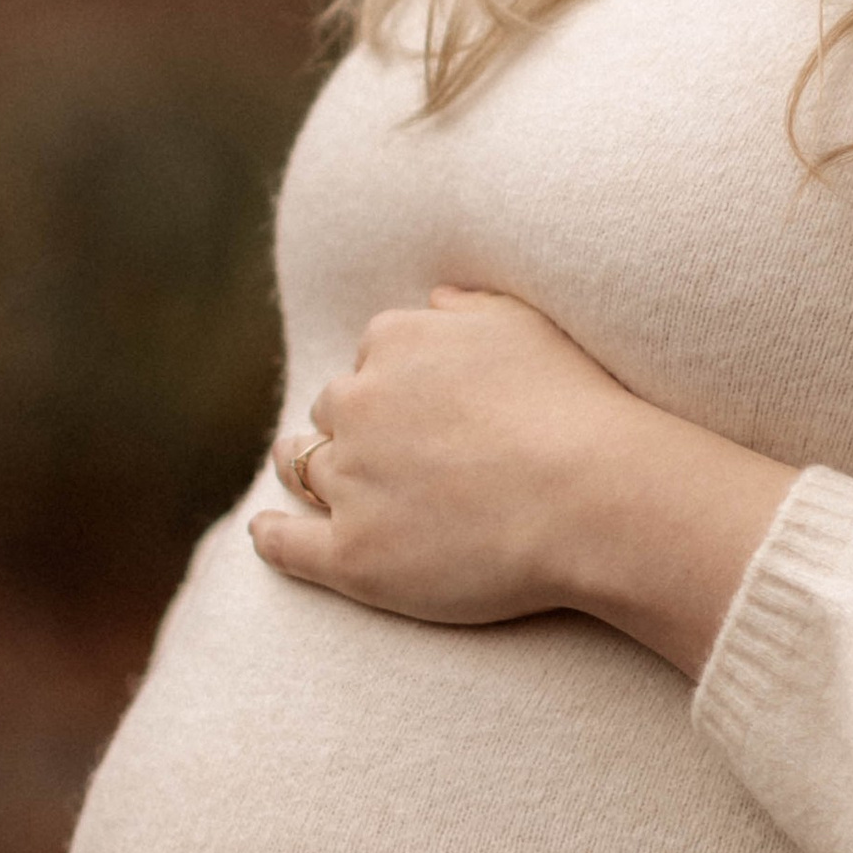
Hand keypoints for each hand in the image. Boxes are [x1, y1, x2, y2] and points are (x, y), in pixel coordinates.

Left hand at [247, 285, 799, 678]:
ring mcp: (350, 481)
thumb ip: (469, 306)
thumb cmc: (570, 406)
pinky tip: (263, 534)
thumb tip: (433, 298)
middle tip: (379, 453)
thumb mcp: (524, 324)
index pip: (373, 359)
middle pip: (333, 411)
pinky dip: (271, 536)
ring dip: (308, 469)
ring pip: (304, 467)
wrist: (589, 495)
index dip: (393, 385)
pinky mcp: (352, 554)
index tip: (417, 409)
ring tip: (314, 483)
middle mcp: (356, 405)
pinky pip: (287, 543)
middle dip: (349, 426)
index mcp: (394, 343)